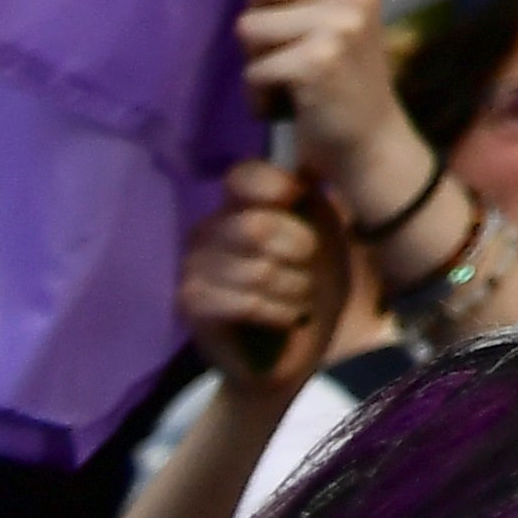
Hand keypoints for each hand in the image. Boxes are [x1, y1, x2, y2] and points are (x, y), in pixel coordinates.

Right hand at [177, 161, 349, 402]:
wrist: (293, 353)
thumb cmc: (312, 286)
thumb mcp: (327, 235)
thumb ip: (315, 199)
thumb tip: (310, 165)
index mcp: (239, 206)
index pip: (243, 176)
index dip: (276, 187)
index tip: (301, 202)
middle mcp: (208, 230)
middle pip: (256, 226)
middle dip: (300, 251)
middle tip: (310, 270)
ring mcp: (192, 268)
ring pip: (257, 270)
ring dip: (295, 289)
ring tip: (301, 298)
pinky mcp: (190, 306)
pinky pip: (246, 302)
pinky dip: (280, 312)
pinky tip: (287, 318)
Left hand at [235, 0, 431, 229]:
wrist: (371, 143)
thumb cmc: (338, 84)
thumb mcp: (327, 29)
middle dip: (258, 20)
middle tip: (291, 52)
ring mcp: (340, 23)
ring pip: (249, 27)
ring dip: (256, 63)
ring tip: (291, 80)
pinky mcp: (319, 57)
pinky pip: (255, 65)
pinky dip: (261, 92)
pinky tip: (291, 102)